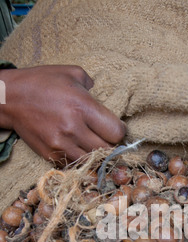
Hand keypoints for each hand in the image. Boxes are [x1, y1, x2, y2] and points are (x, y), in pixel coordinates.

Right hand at [0, 65, 125, 164]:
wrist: (10, 98)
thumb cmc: (42, 82)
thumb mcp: (72, 73)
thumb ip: (93, 85)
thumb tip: (105, 99)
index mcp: (82, 107)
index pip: (116, 132)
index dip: (119, 131)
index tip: (115, 128)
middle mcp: (73, 128)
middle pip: (107, 150)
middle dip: (110, 144)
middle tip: (104, 137)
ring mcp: (61, 145)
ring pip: (92, 160)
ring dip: (95, 154)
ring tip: (91, 142)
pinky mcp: (51, 155)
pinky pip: (75, 163)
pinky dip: (79, 158)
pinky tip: (76, 146)